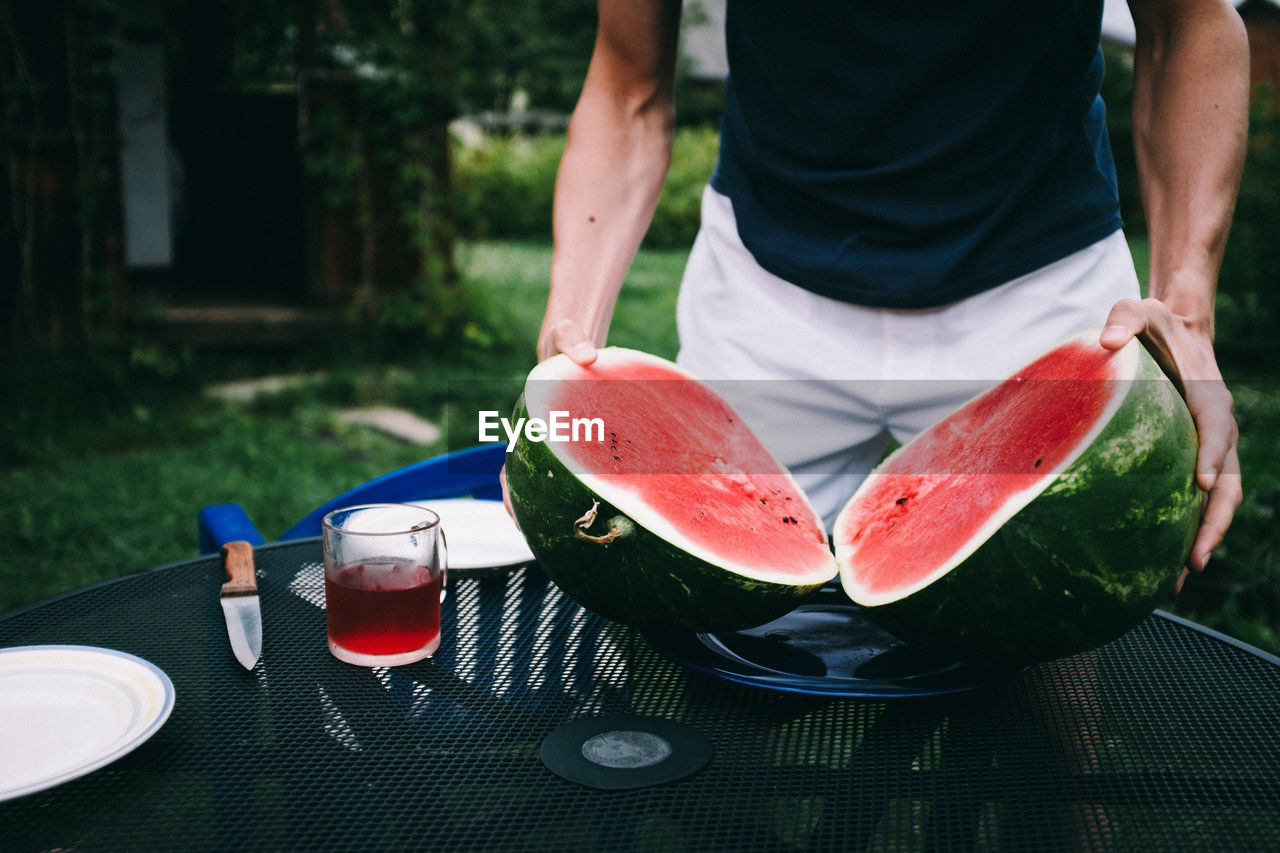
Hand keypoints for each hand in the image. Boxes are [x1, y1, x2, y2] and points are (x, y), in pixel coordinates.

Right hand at [504, 319, 601, 523]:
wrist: (576, 337)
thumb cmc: (569, 338)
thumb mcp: (568, 335)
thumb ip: (574, 340)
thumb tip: (589, 356)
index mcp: (533, 416)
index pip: (513, 458)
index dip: (510, 487)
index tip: (512, 510)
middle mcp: (540, 430)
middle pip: (521, 475)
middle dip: (521, 505)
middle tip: (527, 531)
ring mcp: (556, 435)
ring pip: (543, 474)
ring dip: (542, 501)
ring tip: (550, 530)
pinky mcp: (575, 435)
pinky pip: (568, 463)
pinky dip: (569, 484)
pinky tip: (583, 501)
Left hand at [1099, 298, 1241, 589]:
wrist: (1175, 329)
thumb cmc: (1153, 323)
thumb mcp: (1137, 310)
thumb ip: (1124, 319)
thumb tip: (1106, 340)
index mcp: (1207, 395)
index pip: (1214, 430)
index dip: (1210, 457)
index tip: (1200, 484)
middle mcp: (1216, 427)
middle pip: (1226, 480)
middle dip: (1214, 519)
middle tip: (1196, 557)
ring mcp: (1208, 447)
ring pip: (1218, 498)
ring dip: (1205, 535)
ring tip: (1183, 574)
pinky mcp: (1193, 458)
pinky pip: (1198, 498)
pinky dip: (1189, 528)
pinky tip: (1167, 563)